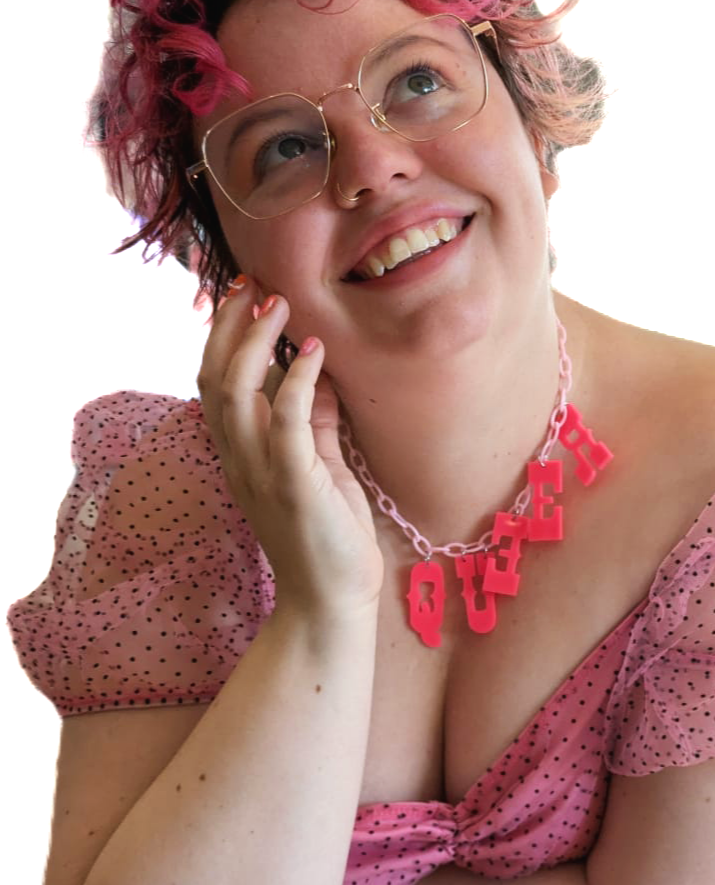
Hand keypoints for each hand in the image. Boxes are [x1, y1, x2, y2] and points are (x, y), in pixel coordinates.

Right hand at [197, 281, 385, 618]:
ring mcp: (261, 472)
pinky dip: (296, 381)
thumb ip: (311, 420)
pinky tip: (314, 352)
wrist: (330, 601)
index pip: (213, 382)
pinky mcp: (293, 484)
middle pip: (212, 377)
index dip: (220, 335)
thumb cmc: (327, 535)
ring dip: (256, 343)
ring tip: (278, 304)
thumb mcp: (318, 465)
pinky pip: (285, 423)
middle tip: (253, 283)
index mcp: (240, 453)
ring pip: (236, 392)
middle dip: (229, 325)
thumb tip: (315, 372)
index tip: (239, 293)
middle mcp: (239, 458)